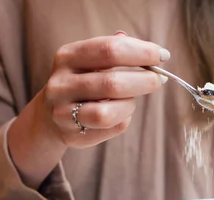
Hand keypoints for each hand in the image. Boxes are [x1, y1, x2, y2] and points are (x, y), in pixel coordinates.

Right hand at [8, 31, 168, 188]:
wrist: (51, 115)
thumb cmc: (82, 81)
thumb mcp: (91, 60)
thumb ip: (117, 52)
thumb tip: (154, 53)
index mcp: (67, 57)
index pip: (109, 50)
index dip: (141, 52)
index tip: (162, 55)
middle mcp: (61, 84)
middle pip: (112, 83)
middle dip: (144, 81)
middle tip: (159, 79)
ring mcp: (63, 112)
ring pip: (107, 113)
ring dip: (129, 105)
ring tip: (131, 100)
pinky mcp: (73, 135)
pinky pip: (110, 129)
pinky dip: (123, 120)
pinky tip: (120, 114)